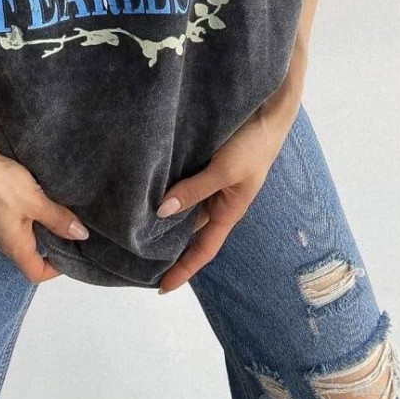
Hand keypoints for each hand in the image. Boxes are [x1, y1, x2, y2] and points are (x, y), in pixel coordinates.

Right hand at [0, 131, 88, 283]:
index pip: (37, 273)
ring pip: (27, 232)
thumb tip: (81, 236)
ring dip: (44, 224)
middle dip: (54, 244)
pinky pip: (19, 217)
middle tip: (76, 228)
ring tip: (65, 209)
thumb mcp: (34, 201)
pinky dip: (34, 210)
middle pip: (33, 253)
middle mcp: (4, 239)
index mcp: (14, 246)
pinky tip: (44, 195)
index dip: (57, 270)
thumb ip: (57, 219)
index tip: (76, 252)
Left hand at [156, 53, 305, 294]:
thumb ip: (194, 189)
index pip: (202, 250)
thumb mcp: (225, 170)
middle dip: (167, 245)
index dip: (183, 270)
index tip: (161, 288)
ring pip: (183, 205)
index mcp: (228, 211)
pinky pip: (182, 182)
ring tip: (132, 225)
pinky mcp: (204, 162)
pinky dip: (165, 190)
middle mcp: (217, 200)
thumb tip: (161, 212)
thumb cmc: (253, 144)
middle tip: (134, 257)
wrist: (267, 110)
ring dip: (163, 216)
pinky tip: (144, 188)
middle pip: (189, 230)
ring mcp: (211, 181)